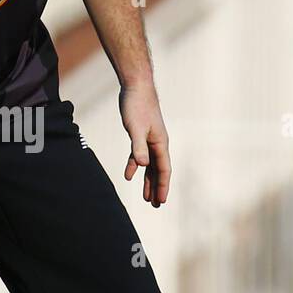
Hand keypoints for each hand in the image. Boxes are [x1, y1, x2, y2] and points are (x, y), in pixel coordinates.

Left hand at [119, 84, 170, 207]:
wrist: (136, 87)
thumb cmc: (137, 106)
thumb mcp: (135, 128)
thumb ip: (138, 147)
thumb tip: (143, 166)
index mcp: (160, 143)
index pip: (164, 170)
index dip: (162, 187)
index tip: (160, 202)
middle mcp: (158, 143)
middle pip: (159, 171)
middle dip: (157, 188)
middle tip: (156, 205)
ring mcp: (149, 140)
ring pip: (150, 165)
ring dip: (148, 181)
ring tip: (146, 197)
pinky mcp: (140, 135)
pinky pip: (139, 156)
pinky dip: (135, 166)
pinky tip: (129, 175)